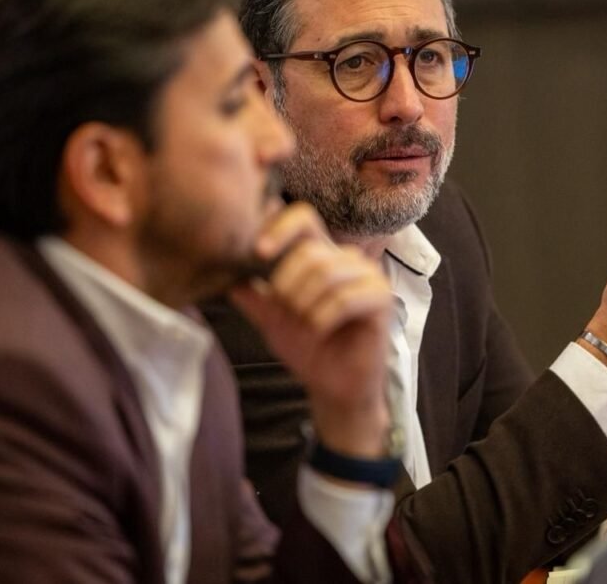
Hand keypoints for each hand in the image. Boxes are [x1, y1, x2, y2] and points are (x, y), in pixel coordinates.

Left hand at [229, 202, 392, 457]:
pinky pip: (345, 299)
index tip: (259, 253)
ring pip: (327, 273)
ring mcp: (368, 276)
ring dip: (305, 306)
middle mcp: (347, 259)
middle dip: (288, 286)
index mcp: (321, 255)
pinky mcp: (381, 299)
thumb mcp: (271, 319)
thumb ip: (252, 294)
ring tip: (304, 326)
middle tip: (285, 312)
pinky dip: (323, 319)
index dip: (279, 228)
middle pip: (310, 251)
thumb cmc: (308, 349)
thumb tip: (225, 273)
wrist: (334, 388)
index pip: (303, 217)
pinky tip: (320, 332)